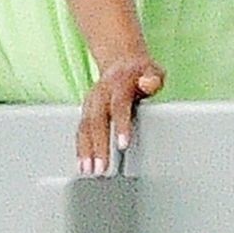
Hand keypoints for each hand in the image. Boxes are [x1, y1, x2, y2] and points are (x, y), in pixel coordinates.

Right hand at [76, 55, 164, 175]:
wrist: (120, 61)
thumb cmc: (139, 73)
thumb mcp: (152, 70)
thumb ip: (153, 78)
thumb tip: (149, 84)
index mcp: (118, 84)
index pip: (119, 106)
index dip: (121, 125)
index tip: (123, 145)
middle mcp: (101, 93)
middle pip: (97, 121)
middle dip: (98, 146)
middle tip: (102, 168)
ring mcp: (91, 102)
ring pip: (85, 127)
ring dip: (85, 151)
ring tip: (89, 170)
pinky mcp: (86, 110)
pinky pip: (80, 130)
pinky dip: (80, 148)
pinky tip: (83, 164)